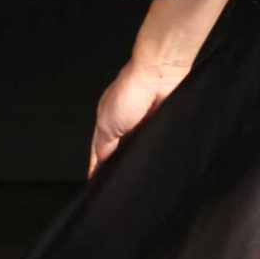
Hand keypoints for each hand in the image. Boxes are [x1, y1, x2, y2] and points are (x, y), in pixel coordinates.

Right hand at [86, 51, 192, 175]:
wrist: (159, 75)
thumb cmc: (130, 90)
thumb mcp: (107, 125)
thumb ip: (102, 147)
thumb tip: (99, 166)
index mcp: (107, 123)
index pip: (99, 152)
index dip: (98, 168)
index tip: (98, 183)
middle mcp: (125, 124)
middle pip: (120, 153)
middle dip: (120, 165)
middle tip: (121, 181)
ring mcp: (144, 124)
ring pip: (138, 150)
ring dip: (138, 158)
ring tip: (137, 172)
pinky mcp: (160, 123)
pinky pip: (155, 143)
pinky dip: (153, 150)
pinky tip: (153, 157)